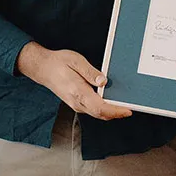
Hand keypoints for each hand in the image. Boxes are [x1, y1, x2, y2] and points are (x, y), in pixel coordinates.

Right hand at [15, 42, 132, 119]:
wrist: (43, 68)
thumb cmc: (58, 63)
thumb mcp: (76, 61)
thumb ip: (90, 72)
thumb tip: (103, 81)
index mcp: (78, 92)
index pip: (100, 108)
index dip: (115, 111)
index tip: (128, 111)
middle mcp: (77, 102)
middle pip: (101, 114)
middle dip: (117, 113)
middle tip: (132, 108)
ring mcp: (77, 105)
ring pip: (98, 114)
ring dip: (111, 112)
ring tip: (125, 105)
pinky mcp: (77, 104)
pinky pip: (94, 110)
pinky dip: (104, 109)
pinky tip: (111, 102)